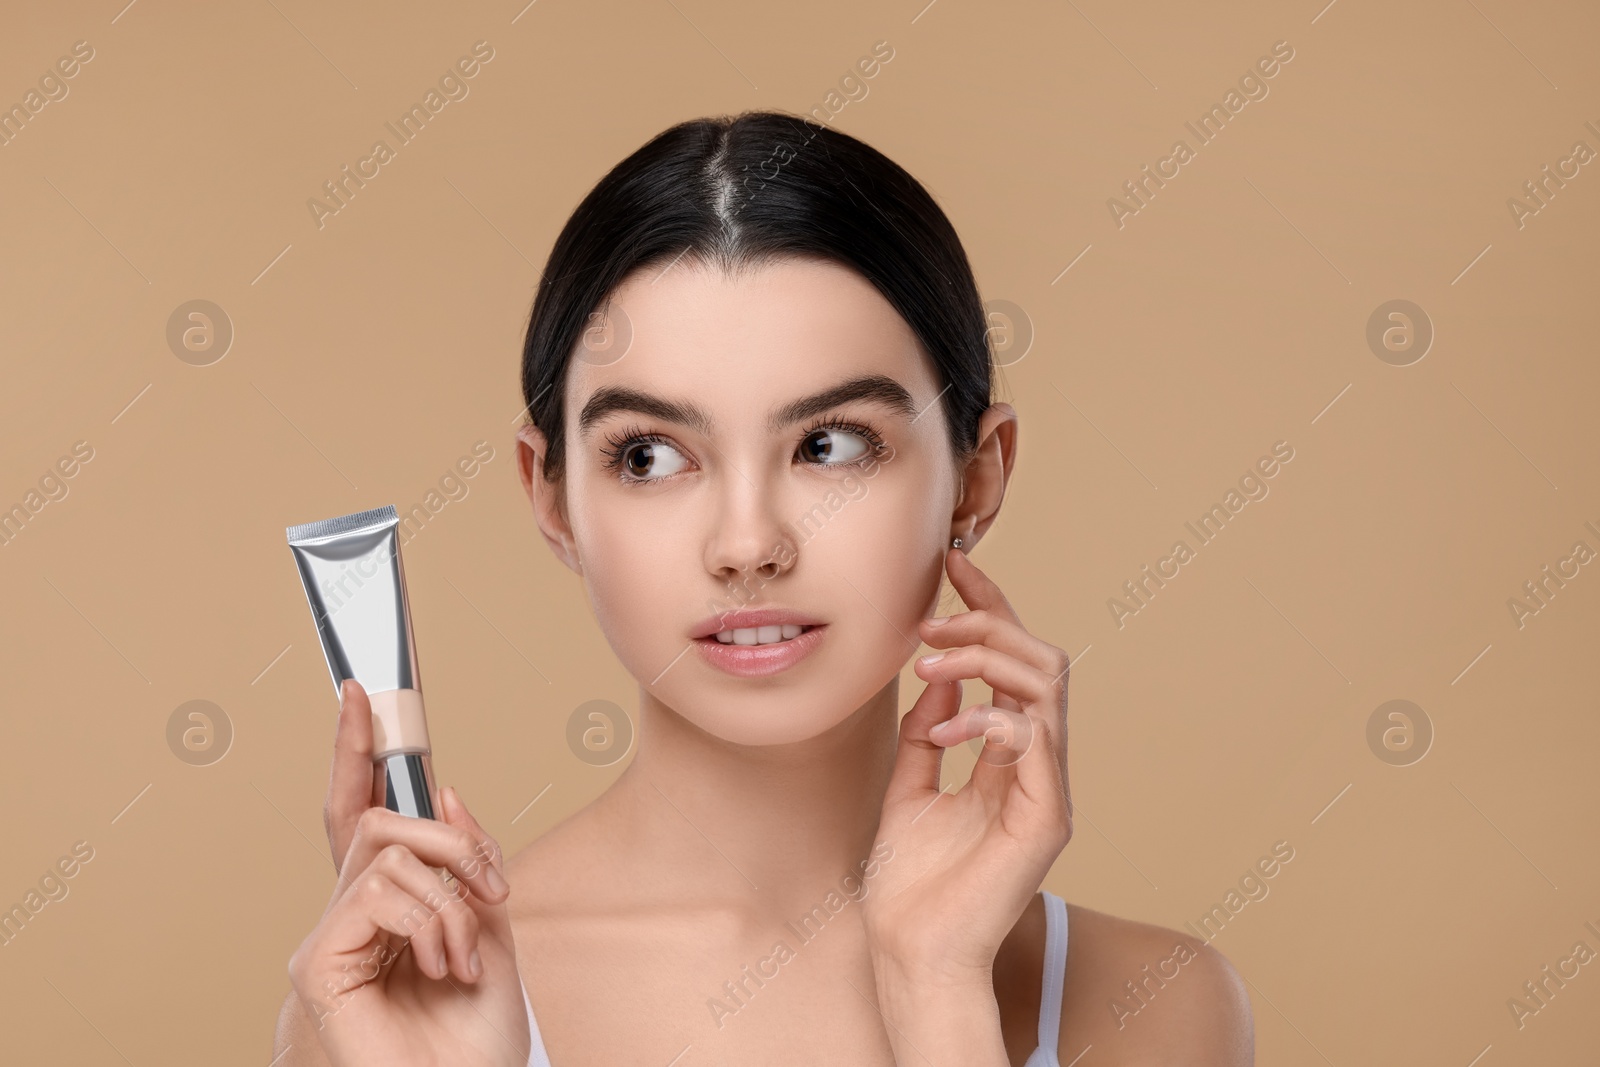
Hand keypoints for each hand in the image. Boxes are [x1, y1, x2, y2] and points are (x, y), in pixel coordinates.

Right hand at [281, 680, 530, 1065]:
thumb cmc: (476, 1032)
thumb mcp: (492, 927)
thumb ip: (468, 860)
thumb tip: (447, 793)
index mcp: (394, 904)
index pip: (366, 815)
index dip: (358, 751)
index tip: (364, 694)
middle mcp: (353, 913)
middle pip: (378, 820)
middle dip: (449, 838)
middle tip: (488, 885)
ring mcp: (331, 936)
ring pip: (388, 849)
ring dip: (450, 894)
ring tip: (464, 951)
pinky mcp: (320, 961)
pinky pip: (376, 892)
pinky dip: (428, 920)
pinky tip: (439, 964)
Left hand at [863, 547, 1072, 986]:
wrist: (912, 949)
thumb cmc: (911, 882)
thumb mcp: (908, 786)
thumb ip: (925, 733)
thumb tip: (936, 680)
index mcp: (1010, 755)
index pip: (1013, 663)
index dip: (989, 607)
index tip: (953, 565)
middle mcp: (1038, 765)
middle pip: (1040, 659)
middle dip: (987, 623)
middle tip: (931, 621)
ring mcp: (1048, 788)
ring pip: (1047, 684)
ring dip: (986, 659)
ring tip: (932, 667)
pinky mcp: (1048, 816)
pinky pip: (1035, 736)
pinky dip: (988, 718)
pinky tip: (944, 734)